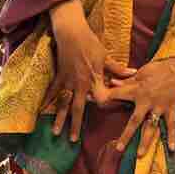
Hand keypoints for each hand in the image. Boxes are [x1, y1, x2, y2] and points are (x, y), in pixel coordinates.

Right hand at [46, 0, 134, 141]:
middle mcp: (79, 84)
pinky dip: (46, 101)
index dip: (106, 105)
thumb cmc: (90, 43)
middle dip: (76, 124)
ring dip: (59, 118)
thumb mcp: (105, 56)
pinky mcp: (59, 76)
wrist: (71, 33)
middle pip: (78, 108)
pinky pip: (52, 91)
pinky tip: (41, 111)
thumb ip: (117, 68)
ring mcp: (67, 81)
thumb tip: (133, 72)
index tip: (109, 111)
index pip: (101, 98)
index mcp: (93, 80)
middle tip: (73, 140)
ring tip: (56, 132)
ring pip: (63, 104)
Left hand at [101, 57, 174, 154]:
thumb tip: (112, 83)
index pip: (117, 95)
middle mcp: (147, 102)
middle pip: (134, 121)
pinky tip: (171, 149)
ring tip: (140, 154)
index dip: (105, 98)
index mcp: (137, 91)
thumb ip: (127, 81)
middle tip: (119, 148)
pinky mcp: (171, 108)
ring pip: (151, 127)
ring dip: (146, 141)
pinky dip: (172, 137)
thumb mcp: (141, 72)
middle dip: (126, 135)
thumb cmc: (159, 66)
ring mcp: (160, 107)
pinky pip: (172, 125)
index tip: (92, 101)